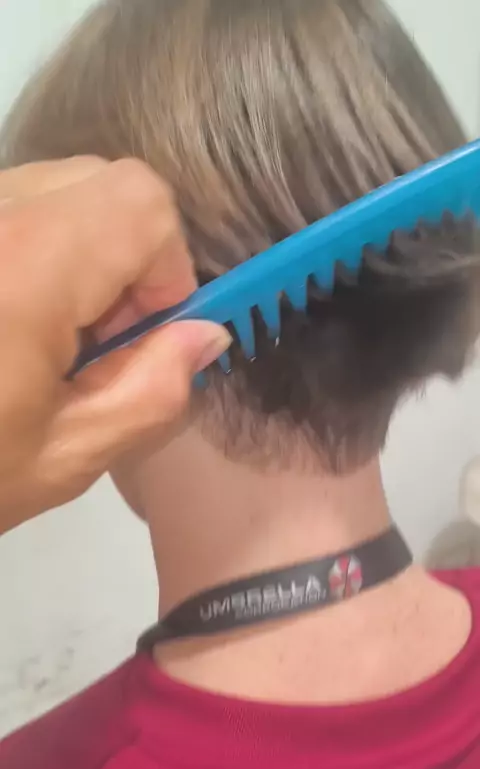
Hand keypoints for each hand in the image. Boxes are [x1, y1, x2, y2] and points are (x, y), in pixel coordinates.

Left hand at [0, 157, 229, 532]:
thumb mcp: (62, 457)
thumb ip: (152, 392)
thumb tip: (207, 335)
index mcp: (25, 269)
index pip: (142, 204)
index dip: (167, 269)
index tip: (144, 336)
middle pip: (107, 183)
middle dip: (129, 255)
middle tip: (94, 339)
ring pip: (60, 189)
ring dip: (83, 252)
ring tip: (42, 334)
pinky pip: (15, 205)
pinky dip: (39, 248)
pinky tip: (8, 320)